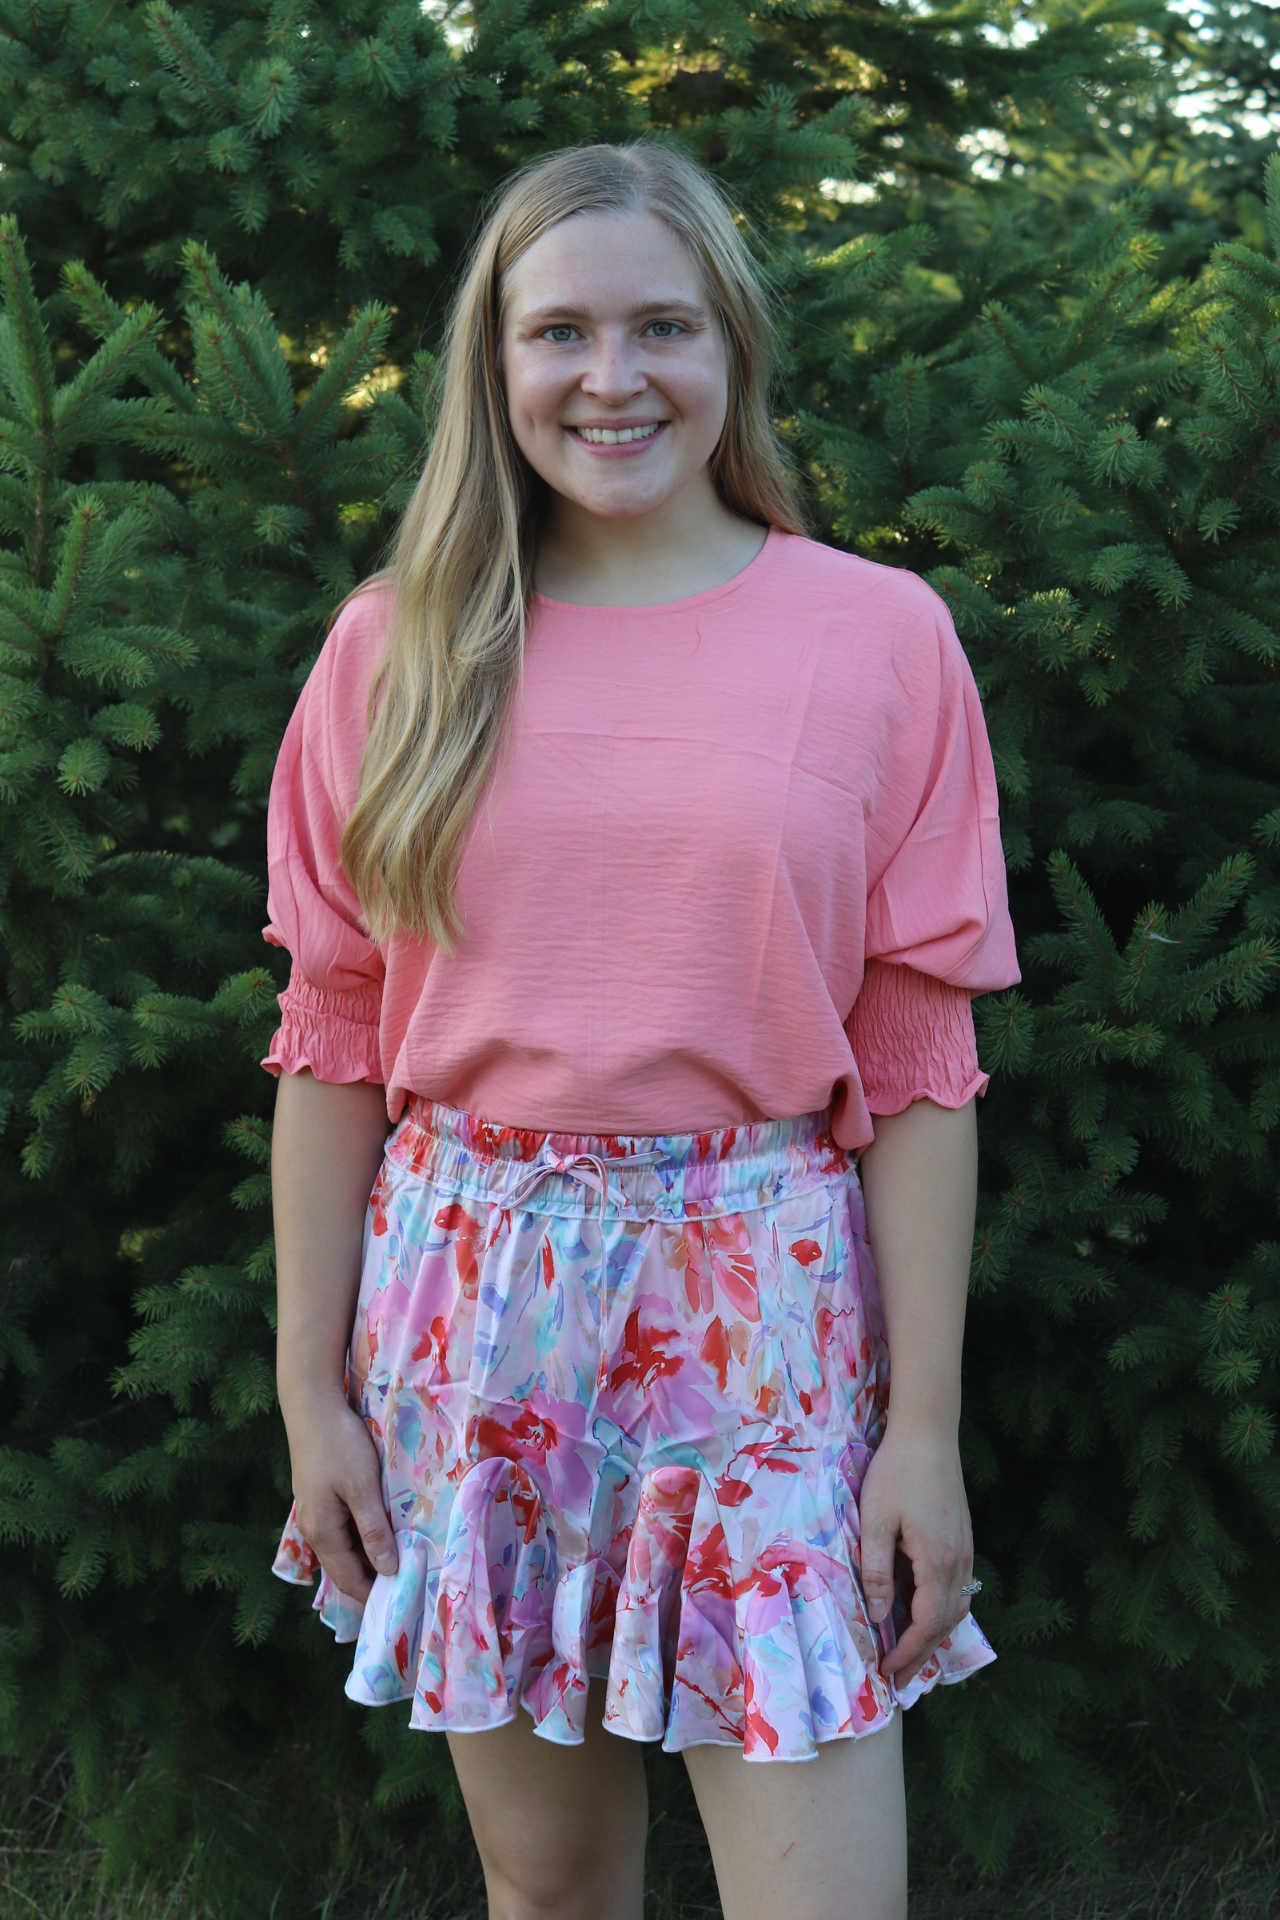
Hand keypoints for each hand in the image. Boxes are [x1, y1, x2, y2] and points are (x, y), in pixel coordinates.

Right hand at [283, 1391, 397, 1602]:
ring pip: (345, 1551)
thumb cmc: (339, 1444)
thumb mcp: (362, 1487)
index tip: (406, 1603)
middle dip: (375, 1581)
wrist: (312, 1406)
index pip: (350, 1581)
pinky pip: (343, 1532)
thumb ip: (374, 1530)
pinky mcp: (320, 1499)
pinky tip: (384, 1532)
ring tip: (404, 1561)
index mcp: (323, 1533)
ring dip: (370, 1559)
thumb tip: (387, 1570)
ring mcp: (315, 1514)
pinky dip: (363, 1539)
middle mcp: (315, 1530)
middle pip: (346, 1570)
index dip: (376, 1596)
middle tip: (411, 1585)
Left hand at [858, 1424, 973, 1686]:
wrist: (928, 1436)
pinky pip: (959, 1591)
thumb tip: (880, 1616)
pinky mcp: (964, 1541)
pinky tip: (924, 1614)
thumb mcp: (876, 1521)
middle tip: (895, 1678)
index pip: (927, 1624)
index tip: (885, 1671)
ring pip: (957, 1609)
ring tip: (908, 1653)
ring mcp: (966, 1552)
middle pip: (946, 1624)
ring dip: (934, 1636)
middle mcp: (960, 1563)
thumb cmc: (897, 1474)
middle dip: (920, 1654)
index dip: (907, 1652)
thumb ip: (878, 1570)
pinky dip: (943, 1613)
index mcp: (938, 1562)